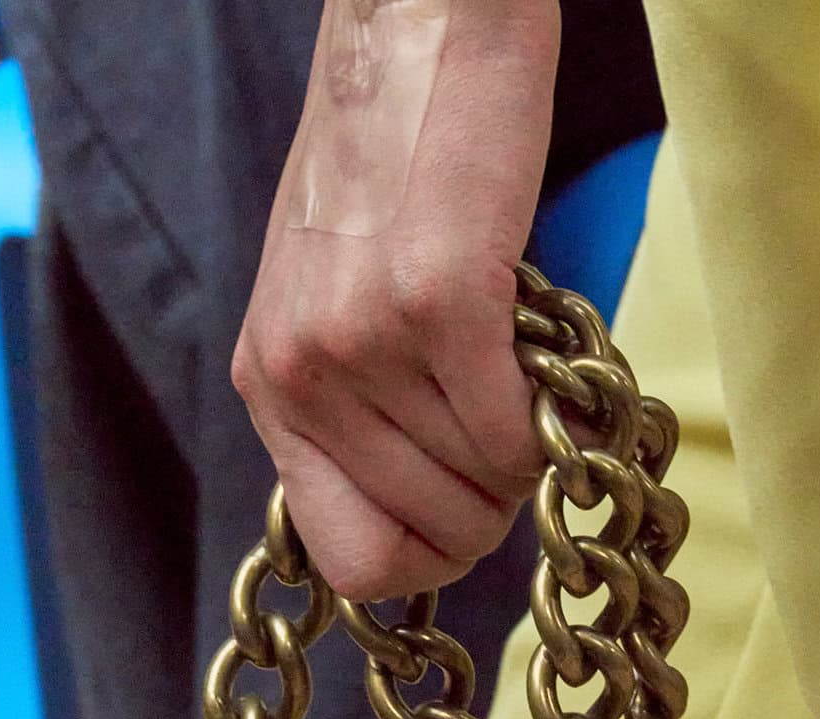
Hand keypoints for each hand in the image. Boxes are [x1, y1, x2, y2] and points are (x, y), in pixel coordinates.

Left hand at [233, 0, 560, 600]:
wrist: (416, 21)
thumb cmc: (393, 158)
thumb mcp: (333, 300)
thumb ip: (358, 406)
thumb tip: (430, 515)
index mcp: (269, 386)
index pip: (352, 563)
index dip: (429, 557)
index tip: (465, 506)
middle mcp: (300, 376)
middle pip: (436, 533)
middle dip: (496, 498)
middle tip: (513, 418)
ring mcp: (362, 343)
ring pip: (484, 486)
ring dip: (527, 443)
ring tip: (516, 355)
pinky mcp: (437, 300)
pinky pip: (515, 434)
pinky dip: (550, 413)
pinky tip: (542, 353)